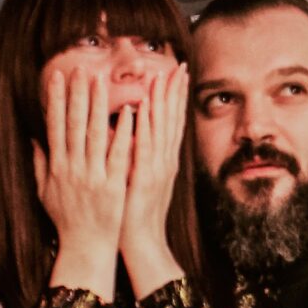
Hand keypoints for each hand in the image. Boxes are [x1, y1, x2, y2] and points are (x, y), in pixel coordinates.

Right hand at [33, 57, 131, 299]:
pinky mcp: (113, 185)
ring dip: (98, 105)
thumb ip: (39, 165)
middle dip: (77, 94)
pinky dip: (123, 133)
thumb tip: (33, 140)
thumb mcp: (45, 193)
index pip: (55, 125)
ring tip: (102, 80)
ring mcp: (93, 175)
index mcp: (57, 166)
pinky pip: (119, 154)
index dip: (56, 100)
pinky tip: (130, 112)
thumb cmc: (67, 220)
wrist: (86, 247)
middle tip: (81, 68)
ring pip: (95, 134)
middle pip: (74, 124)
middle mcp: (73, 167)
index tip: (57, 77)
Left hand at [120, 64, 187, 301]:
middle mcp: (165, 160)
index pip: (171, 122)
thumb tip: (129, 133)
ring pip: (161, 127)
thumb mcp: (138, 177)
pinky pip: (144, 146)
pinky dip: (144, 125)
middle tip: (178, 66)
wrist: (141, 241)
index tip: (175, 74)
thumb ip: (136, 155)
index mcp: (163, 160)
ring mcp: (157, 168)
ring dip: (162, 100)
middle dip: (175, 91)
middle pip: (172, 119)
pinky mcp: (145, 177)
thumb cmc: (135, 211)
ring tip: (164, 75)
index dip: (174, 97)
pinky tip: (143, 106)